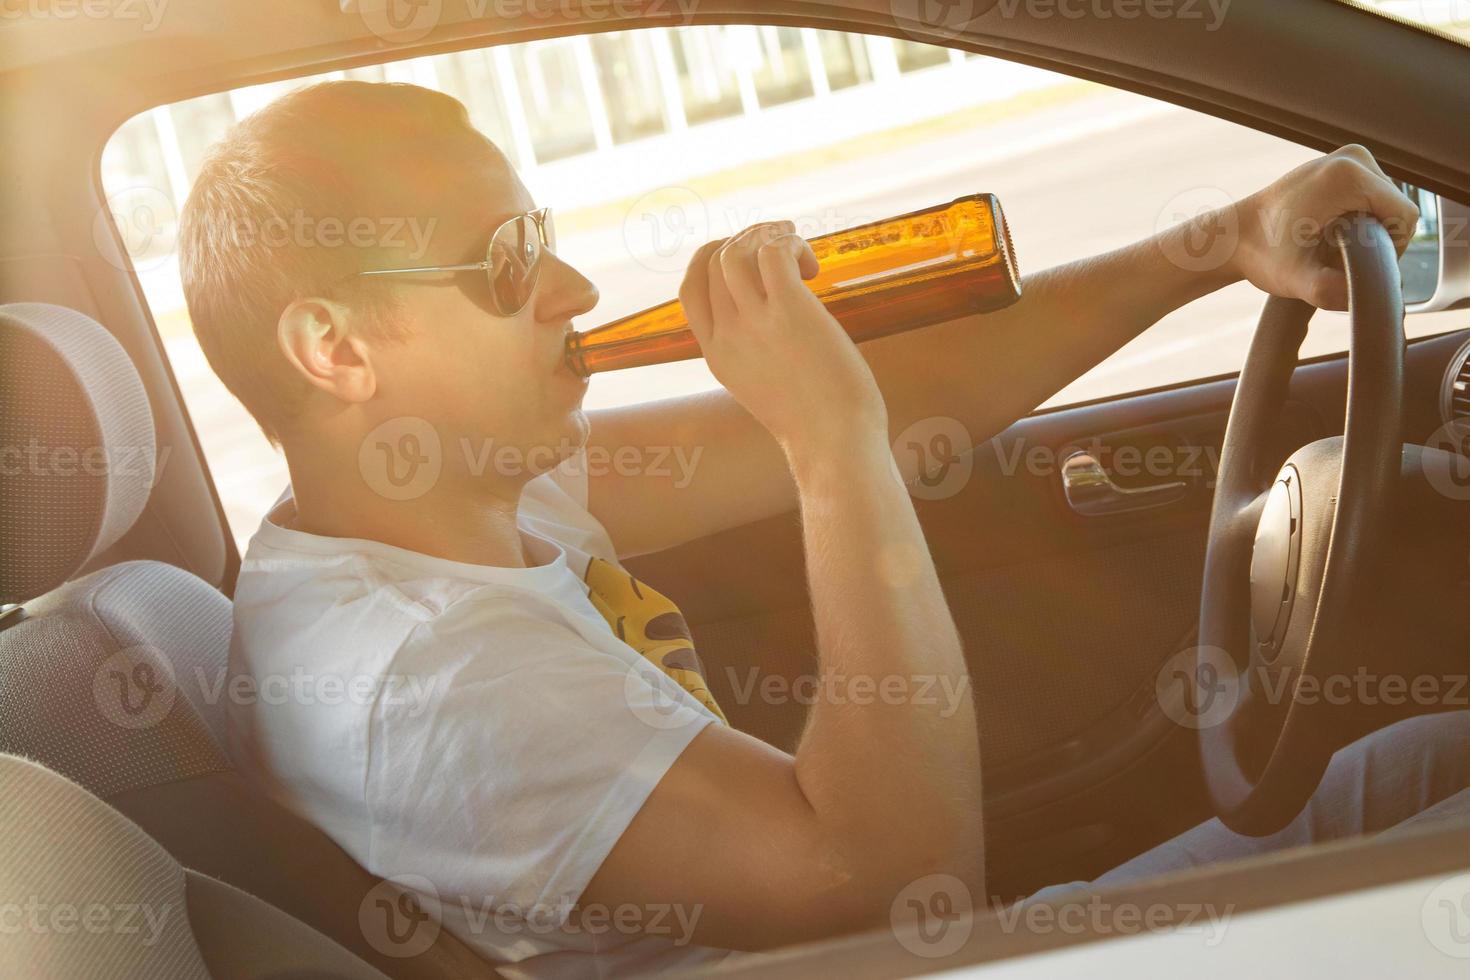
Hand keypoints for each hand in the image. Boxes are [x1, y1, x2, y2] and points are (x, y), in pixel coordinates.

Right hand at [679, 220, 887, 458]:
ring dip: (768, 236)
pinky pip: (775, 252)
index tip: (746, 257)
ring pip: (737, 250)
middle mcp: (727, 334)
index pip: (690, 288)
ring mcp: (755, 322)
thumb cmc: (813, 420)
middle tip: (783, 249)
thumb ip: (753, 352)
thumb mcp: (761, 386)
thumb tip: (773, 320)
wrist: (834, 443)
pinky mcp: (791, 311)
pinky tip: (813, 268)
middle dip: (747, 239)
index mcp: (715, 353)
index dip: (713, 258)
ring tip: (799, 252)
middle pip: (714, 260)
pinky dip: (792, 244)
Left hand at [1227, 144, 1419, 310]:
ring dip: (1368, 231)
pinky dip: (1359, 219)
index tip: (1355, 265)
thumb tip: (1371, 295)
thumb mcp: (1297, 280)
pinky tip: (1329, 233)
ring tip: (1329, 245)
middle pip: (1396, 210)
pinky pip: (1372, 198)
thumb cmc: (1262, 254)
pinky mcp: (1342, 164)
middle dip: (1376, 240)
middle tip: (1336, 257)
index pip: (1404, 217)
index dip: (1389, 249)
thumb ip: (1333, 292)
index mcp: (1348, 176)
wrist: (1234, 235)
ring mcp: (1348, 157)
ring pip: (1385, 205)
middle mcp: (1353, 157)